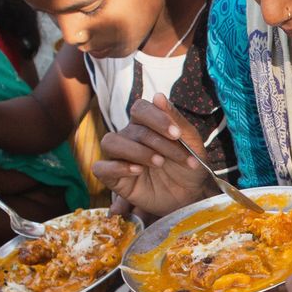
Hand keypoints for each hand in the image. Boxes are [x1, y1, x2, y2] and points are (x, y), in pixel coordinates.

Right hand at [92, 95, 216, 217]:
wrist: (191, 196)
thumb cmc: (189, 166)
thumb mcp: (191, 143)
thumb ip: (176, 120)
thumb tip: (158, 96)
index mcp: (148, 124)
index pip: (140, 108)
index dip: (156, 118)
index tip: (176, 134)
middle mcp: (130, 137)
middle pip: (133, 129)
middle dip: (159, 143)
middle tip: (178, 157)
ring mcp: (120, 157)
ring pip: (111, 142)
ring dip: (136, 151)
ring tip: (158, 163)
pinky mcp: (114, 178)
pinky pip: (101, 167)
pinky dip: (116, 167)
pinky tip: (137, 171)